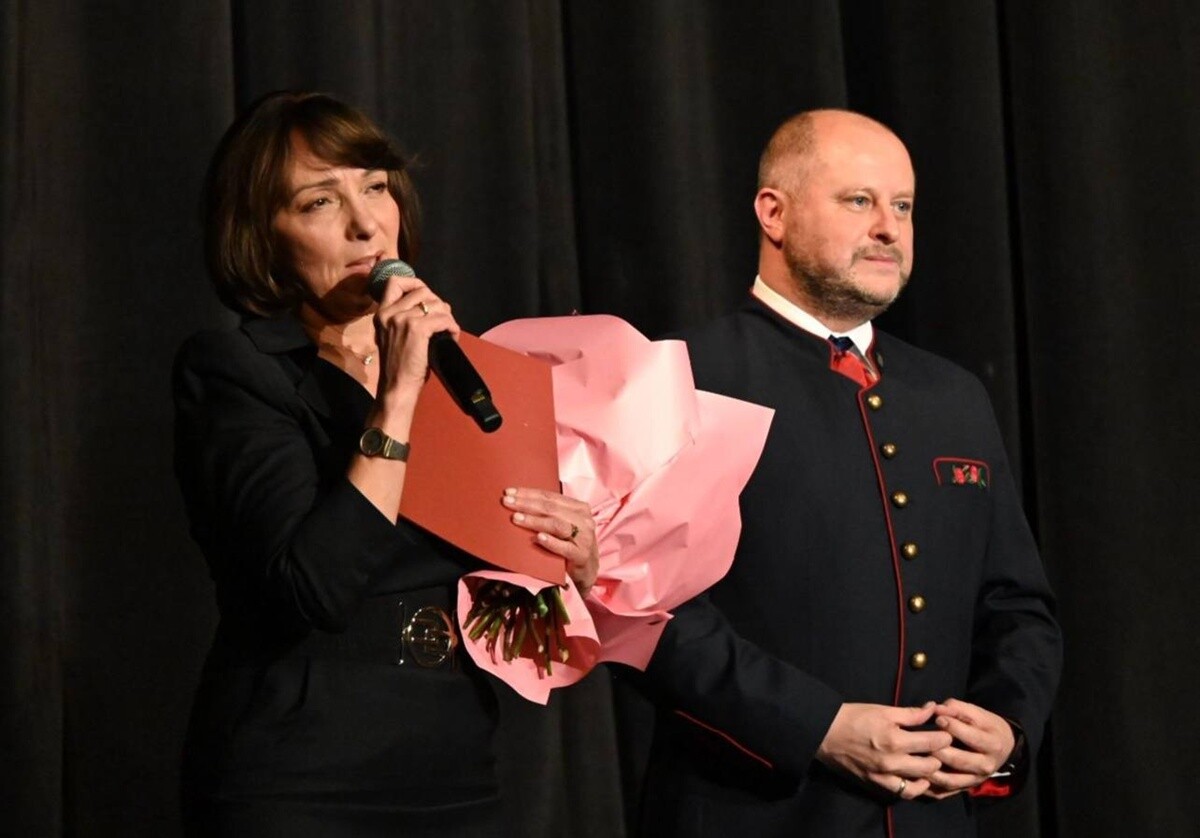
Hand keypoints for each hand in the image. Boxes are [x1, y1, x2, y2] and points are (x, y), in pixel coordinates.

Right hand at [372, 272, 457, 408]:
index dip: (414, 283)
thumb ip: (402, 319)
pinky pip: (443, 319)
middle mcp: (389, 312)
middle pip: (422, 290)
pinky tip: (452, 336)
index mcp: (381, 313)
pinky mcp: (417, 329)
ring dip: (447, 315)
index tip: (427, 296)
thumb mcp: (392, 336)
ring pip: (435, 303)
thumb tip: (430, 306)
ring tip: (448, 330)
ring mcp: (402, 319)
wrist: (396, 387)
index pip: (395, 282)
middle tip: (443, 319)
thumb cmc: (398, 366)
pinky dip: (452, 327)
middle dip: (438, 302)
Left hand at [502, 488, 598, 594]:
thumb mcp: (565, 524)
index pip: (551, 496)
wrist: (587, 569)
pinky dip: (551, 542)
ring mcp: (584, 538)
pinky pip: (564, 548)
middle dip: (526, 504)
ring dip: (534, 521)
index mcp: (579, 508)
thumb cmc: (571, 543)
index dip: (529, 493)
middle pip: (551, 508)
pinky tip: (537, 538)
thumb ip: (549, 513)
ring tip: (516, 518)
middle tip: (507, 502)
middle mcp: (583, 520)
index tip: (509, 492)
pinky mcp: (581, 555)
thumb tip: (519, 501)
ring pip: (556, 525)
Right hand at [816, 702, 952, 799]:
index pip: (932, 743)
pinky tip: (917, 778)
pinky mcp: (876, 784)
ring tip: (931, 764)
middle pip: (930, 766)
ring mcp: (884, 777)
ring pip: (919, 785)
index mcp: (894, 740)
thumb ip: (910, 713)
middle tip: (941, 748)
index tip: (946, 732)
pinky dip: (914, 787)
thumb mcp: (883, 710)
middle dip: (940, 757)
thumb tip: (932, 709)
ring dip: (929, 775)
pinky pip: (902, 793)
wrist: (825, 733)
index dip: (945, 737)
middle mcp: (891, 762)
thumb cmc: (853, 717)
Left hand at [923, 698, 1015, 798]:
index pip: (972, 738)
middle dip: (939, 750)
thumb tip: (936, 709)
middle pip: (959, 760)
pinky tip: (915, 774)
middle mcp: (986, 766)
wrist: (1002, 748)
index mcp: (993, 745)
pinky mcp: (964, 788)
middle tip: (922, 739)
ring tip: (916, 756)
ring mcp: (975, 780)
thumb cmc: (986, 726)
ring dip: (930, 770)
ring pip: (950, 780)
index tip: (937, 718)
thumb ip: (957, 709)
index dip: (953, 727)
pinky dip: (928, 785)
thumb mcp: (978, 714)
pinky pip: (944, 791)